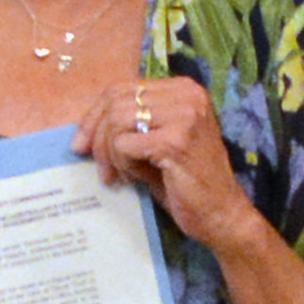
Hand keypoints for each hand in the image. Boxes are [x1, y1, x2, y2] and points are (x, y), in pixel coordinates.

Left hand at [77, 72, 255, 248]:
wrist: (223, 215)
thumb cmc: (188, 182)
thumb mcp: (158, 142)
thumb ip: (131, 125)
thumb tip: (86, 127)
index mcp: (183, 89)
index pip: (121, 88)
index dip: (94, 115)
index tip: (81, 143)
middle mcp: (187, 95)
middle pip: (114, 101)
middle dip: (96, 135)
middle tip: (100, 167)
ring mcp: (184, 116)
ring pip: (116, 121)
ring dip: (108, 153)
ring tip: (118, 176)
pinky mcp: (176, 141)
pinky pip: (124, 145)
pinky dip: (121, 163)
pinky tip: (133, 179)